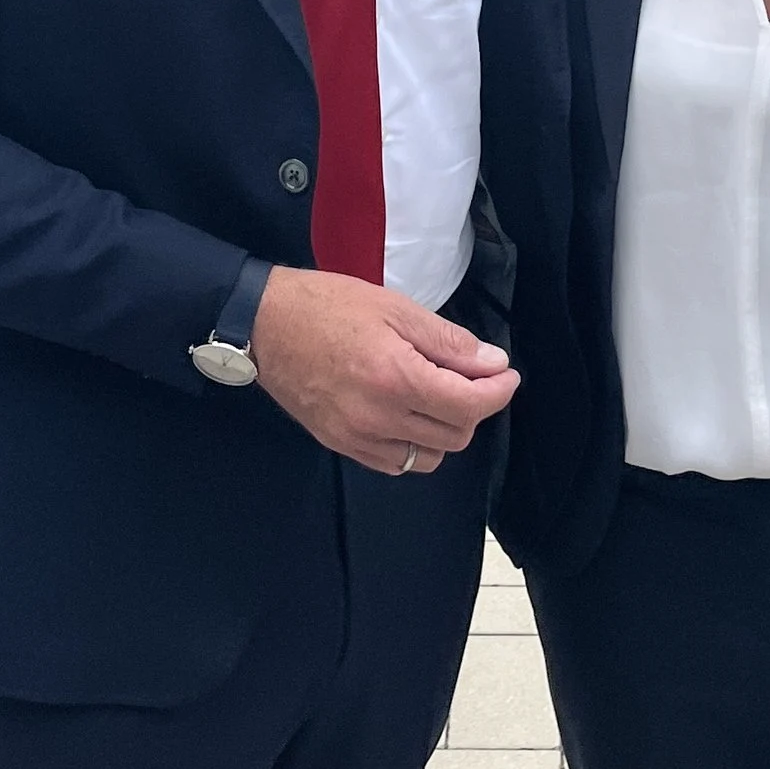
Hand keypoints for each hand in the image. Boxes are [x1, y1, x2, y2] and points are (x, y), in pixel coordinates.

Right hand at [249, 265, 519, 478]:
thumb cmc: (328, 306)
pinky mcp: (340, 445)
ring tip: (437, 395)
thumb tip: (492, 364)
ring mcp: (357, 437)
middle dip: (474, 406)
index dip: (498, 391)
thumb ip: (448, 342)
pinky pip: (395, 463)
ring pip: (429, 457)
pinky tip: (407, 414)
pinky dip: (413, 444)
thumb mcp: (396, 309)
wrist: (264, 325)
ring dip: (445, 429)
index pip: (468, 405)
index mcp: (396, 378)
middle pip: (455, 434)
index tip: (506, 375)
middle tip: (470, 375)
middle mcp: (379, 418)